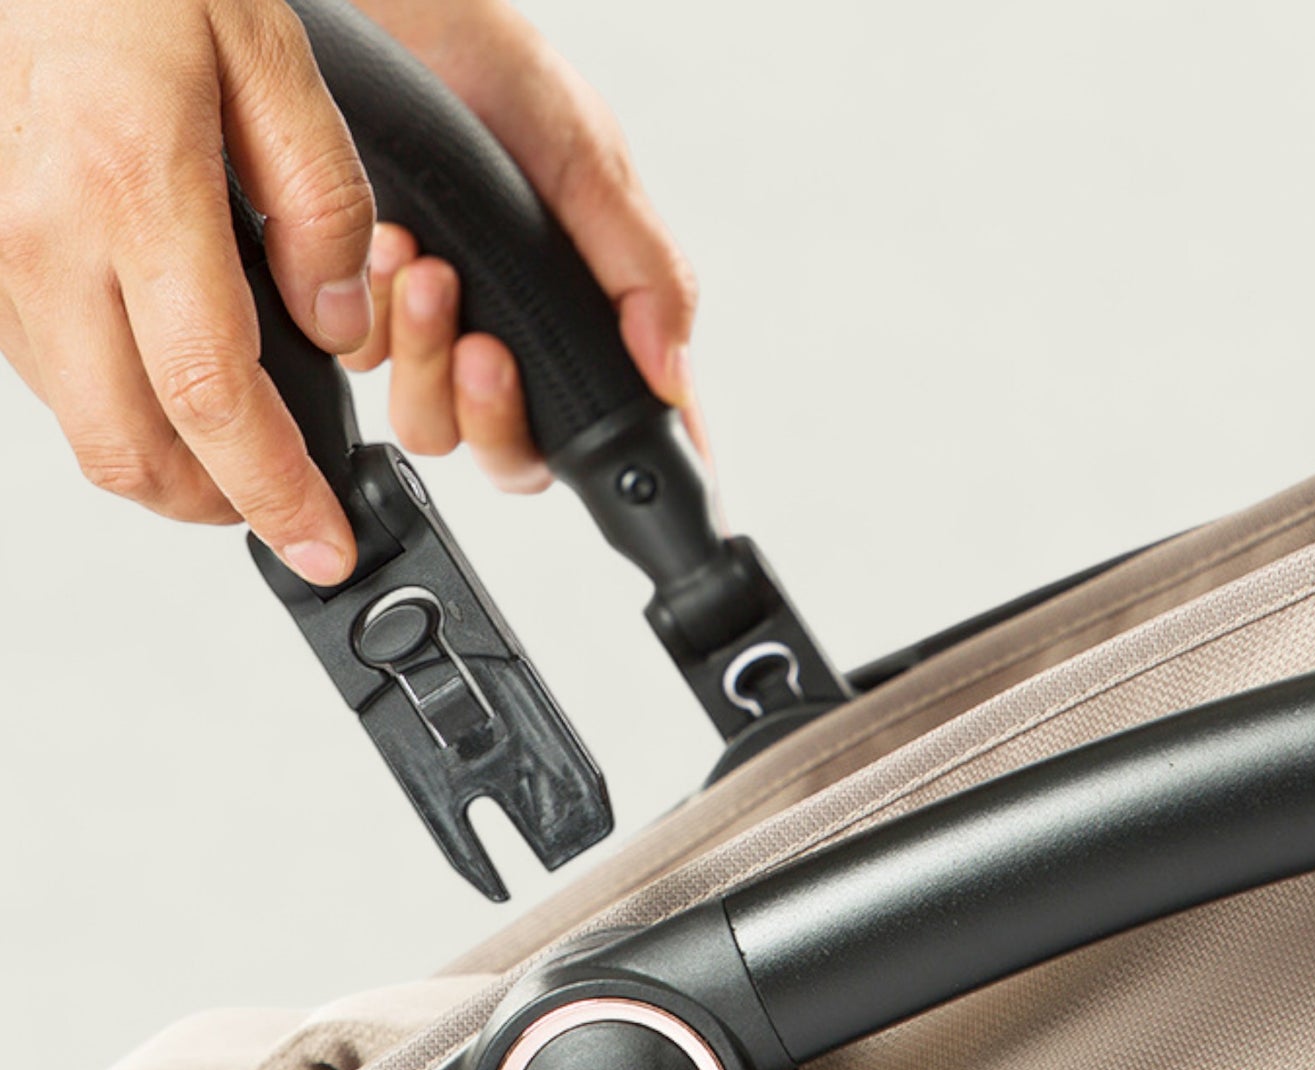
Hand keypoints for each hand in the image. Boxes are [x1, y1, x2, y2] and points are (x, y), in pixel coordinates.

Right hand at [0, 0, 373, 585]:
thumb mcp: (274, 65)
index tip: (324, 545)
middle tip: (288, 509)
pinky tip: (171, 387)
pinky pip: (48, 379)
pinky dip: (119, 413)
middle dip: (220, 507)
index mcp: (134, 192)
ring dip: (168, 469)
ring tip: (242, 455)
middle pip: (131, 449)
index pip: (214, 400)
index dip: (275, 493)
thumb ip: (323, 209)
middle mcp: (42, 240)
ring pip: (83, 428)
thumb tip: (338, 333)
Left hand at [342, 0, 706, 492]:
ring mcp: (437, 325)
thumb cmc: (472, 54)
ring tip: (421, 267)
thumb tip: (672, 372)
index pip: (619, 419)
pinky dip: (369, 321)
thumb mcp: (578, 149)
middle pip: (514, 452)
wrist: (362, 8)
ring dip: (423, 357)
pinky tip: (379, 248)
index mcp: (580, 303)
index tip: (644, 494)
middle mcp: (512, 327)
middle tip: (479, 342)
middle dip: (492, 407)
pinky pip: (363, 368)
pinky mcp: (359, 309)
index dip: (638, 474)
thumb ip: (637, 265)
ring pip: (432, 424)